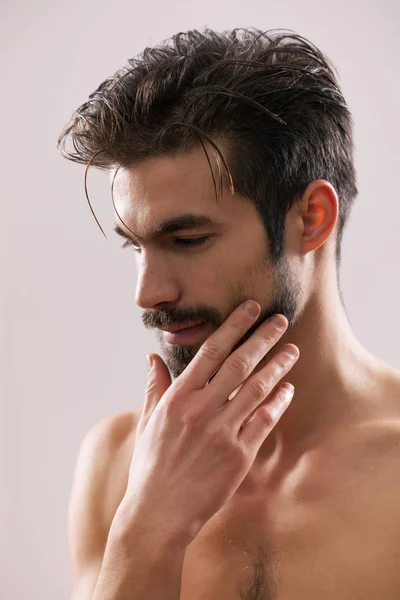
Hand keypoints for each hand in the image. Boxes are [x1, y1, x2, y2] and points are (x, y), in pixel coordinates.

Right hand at [122, 301, 298, 545]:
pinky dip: (277, 403)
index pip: (210, 351)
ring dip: (277, 367)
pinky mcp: (238, 456)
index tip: (249, 308)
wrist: (160, 513)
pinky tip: (287, 389)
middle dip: (262, 338)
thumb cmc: (152, 465)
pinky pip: (263, 422)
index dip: (232, 326)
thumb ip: (155, 387)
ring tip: (292, 350)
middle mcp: (201, 410)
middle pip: (239, 364)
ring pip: (256, 389)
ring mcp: (222, 432)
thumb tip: (152, 358)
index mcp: (178, 397)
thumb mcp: (149, 422)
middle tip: (281, 320)